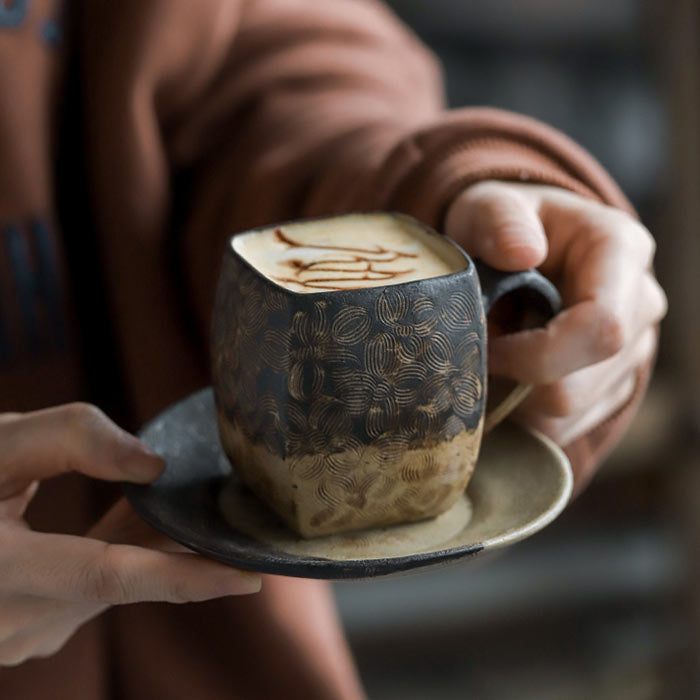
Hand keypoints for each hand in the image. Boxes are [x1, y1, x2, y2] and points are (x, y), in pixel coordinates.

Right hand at [0, 403, 260, 666]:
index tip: (249, 578)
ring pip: (106, 588)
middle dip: (176, 545)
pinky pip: (86, 594)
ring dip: (146, 548)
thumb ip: (74, 440)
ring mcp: (14, 636)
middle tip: (227, 510)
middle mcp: (8, 620)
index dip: (186, 577)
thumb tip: (154, 467)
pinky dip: (116, 558)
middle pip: (120, 579)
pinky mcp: (21, 631)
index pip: (110, 577)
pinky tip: (141, 525)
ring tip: (187, 509)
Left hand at [445, 180, 666, 487]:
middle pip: (580, 385)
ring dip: (514, 395)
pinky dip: (522, 411)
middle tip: (479, 348)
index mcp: (620, 252)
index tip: (486, 347)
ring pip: (568, 414)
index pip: (601, 328)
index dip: (535, 354)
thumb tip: (523, 252)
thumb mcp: (490, 207)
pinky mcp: (610, 386)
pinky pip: (563, 426)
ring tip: (495, 352)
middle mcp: (640, 305)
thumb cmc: (504, 227)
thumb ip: (501, 220)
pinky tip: (508, 373)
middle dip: (515, 379)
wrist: (524, 248)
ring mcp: (631, 352)